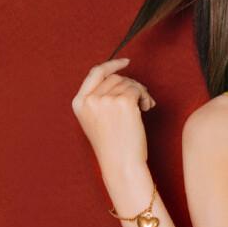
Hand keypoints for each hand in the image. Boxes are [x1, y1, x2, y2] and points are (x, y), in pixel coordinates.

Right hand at [72, 57, 156, 175]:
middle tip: (142, 98)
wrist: (121, 164)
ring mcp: (105, 100)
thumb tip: (123, 79)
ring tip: (145, 107)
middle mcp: (90, 100)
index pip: (94, 74)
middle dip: (131, 84)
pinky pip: (137, 90)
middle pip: (115, 78)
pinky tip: (148, 108)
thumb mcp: (97, 121)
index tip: (125, 62)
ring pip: (128, 83)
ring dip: (140, 92)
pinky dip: (145, 96)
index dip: (111, 65)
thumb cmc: (114, 146)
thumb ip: (101, 99)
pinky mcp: (123, 102)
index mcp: (79, 103)